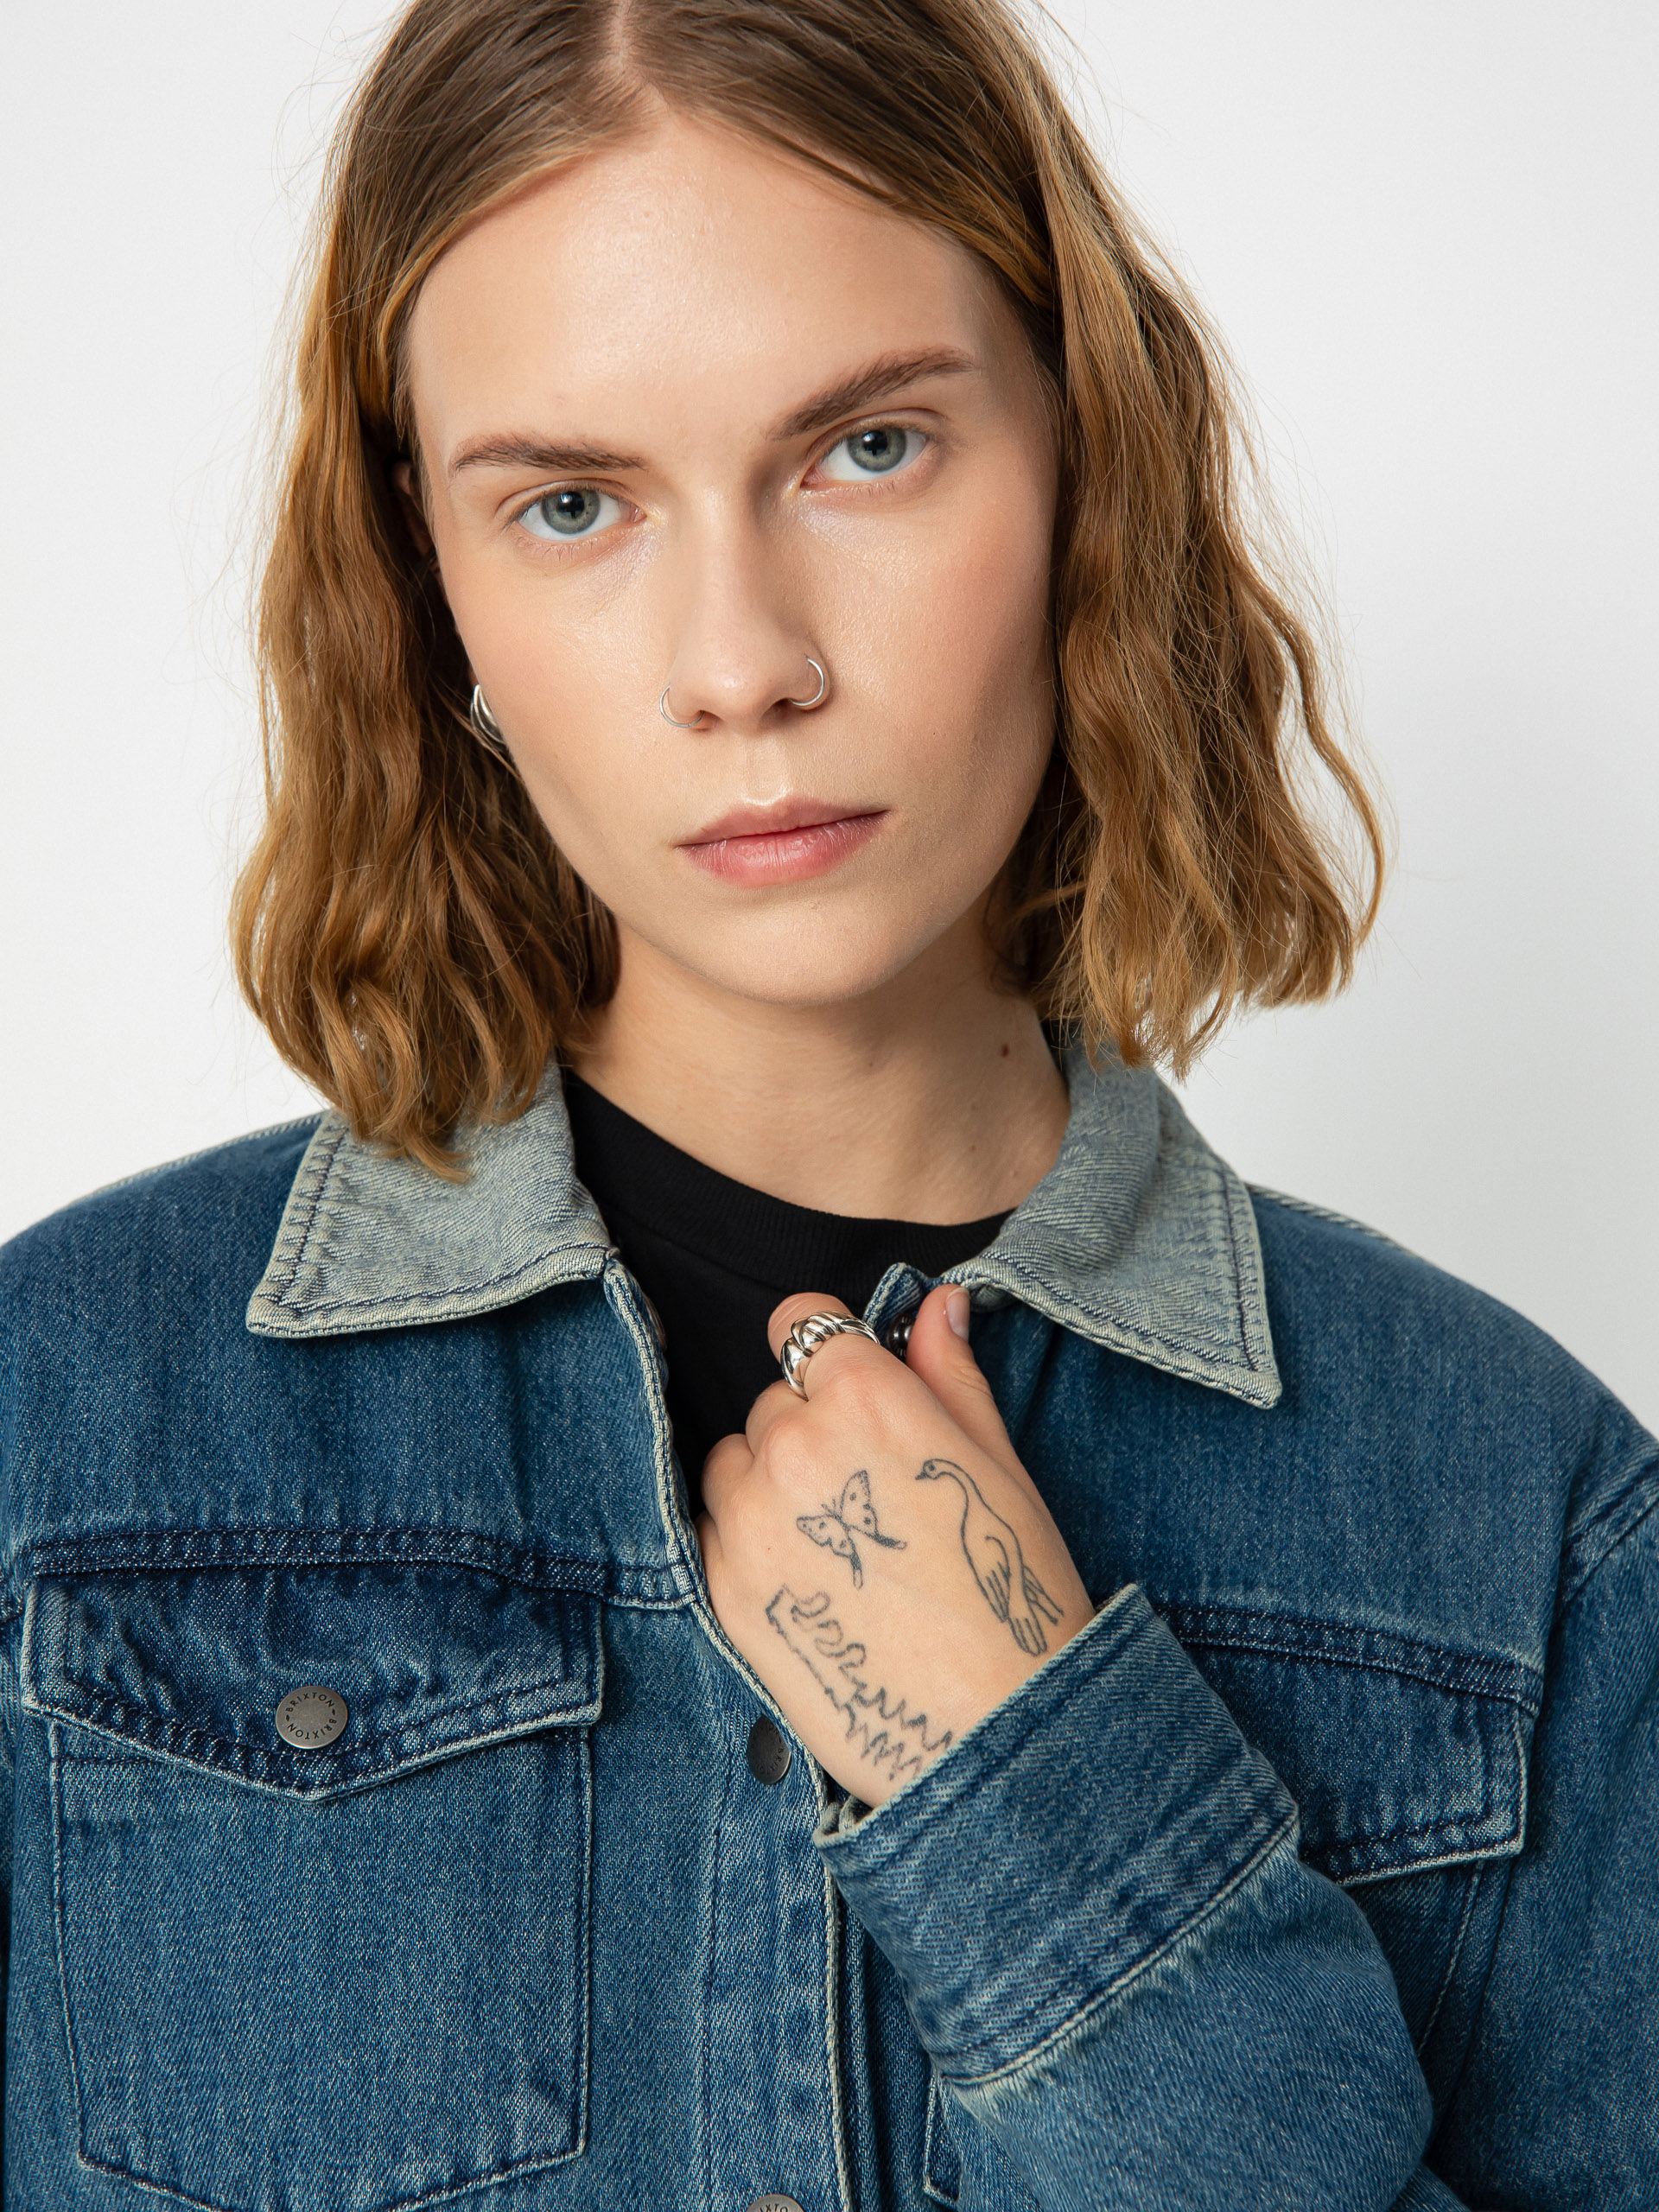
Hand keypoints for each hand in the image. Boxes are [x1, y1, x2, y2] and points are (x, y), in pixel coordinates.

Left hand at [695, 1285, 1093, 1807]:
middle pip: (776, 1400)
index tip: (851, 1388)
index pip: (804, 1322)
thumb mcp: (997, 1466)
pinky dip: (750, 1541)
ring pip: (736, 1459)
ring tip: (839, 1544)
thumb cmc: (1006, 1596)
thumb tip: (939, 1303)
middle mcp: (794, 1444)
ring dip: (771, 1483)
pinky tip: (811, 1581)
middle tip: (874, 1499)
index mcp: (865, 1398)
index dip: (831, 1352)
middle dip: (815, 1430)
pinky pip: (714, 1527)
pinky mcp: (721, 1585)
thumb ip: (951, 1373)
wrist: (987, 1729)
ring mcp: (749, 1516)